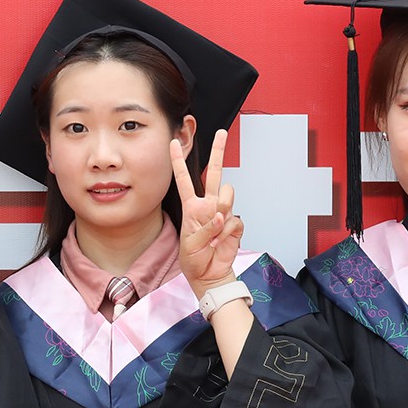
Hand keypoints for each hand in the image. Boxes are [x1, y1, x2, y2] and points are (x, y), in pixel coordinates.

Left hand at [173, 130, 244, 297]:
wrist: (209, 275)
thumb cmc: (194, 259)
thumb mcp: (189, 243)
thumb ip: (204, 227)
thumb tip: (221, 215)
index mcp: (192, 207)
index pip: (184, 179)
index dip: (178, 161)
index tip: (172, 142)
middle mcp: (208, 205)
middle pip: (214, 173)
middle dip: (218, 152)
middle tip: (222, 132)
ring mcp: (223, 213)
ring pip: (227, 195)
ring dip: (221, 210)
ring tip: (213, 232)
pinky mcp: (235, 224)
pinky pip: (234, 220)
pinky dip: (226, 232)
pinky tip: (219, 242)